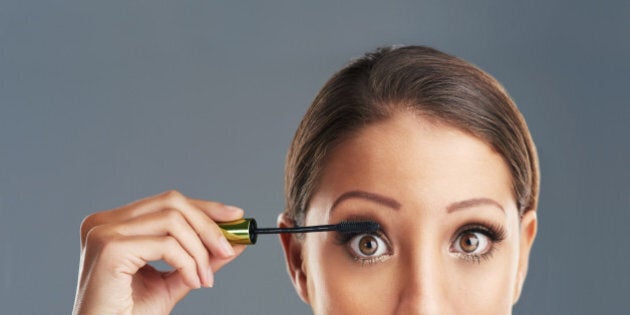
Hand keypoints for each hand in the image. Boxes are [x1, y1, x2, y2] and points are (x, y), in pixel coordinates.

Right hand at [72, 190, 245, 314]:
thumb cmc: (130, 314)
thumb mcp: (174, 280)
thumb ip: (200, 258)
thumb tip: (234, 242)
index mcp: (114, 224)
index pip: (168, 202)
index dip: (205, 207)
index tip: (235, 216)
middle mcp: (104, 221)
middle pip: (172, 203)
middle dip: (208, 225)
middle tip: (228, 250)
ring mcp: (104, 232)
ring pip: (173, 221)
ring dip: (199, 251)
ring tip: (204, 279)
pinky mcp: (110, 248)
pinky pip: (167, 245)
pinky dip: (188, 263)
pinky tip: (192, 283)